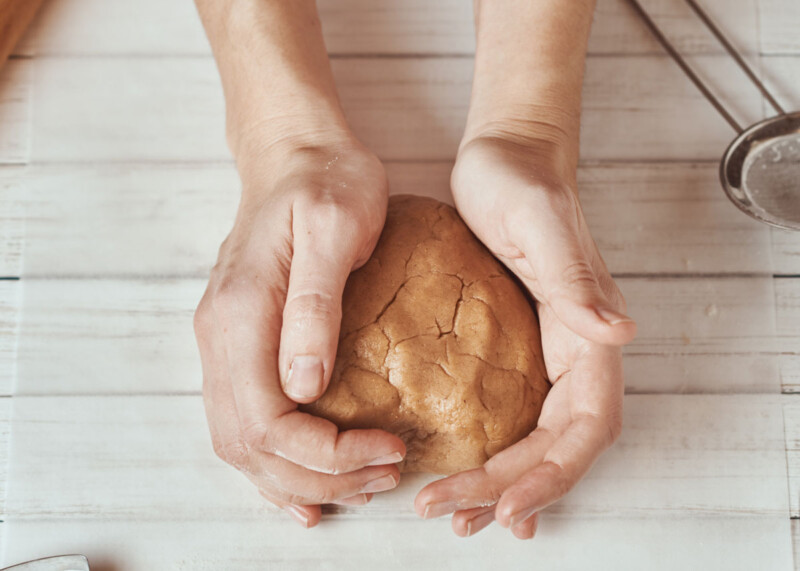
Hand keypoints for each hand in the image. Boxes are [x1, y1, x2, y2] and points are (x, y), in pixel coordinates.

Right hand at [194, 132, 405, 527]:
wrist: (295, 153)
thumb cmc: (326, 181)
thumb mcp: (336, 227)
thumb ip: (314, 307)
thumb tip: (304, 387)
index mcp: (242, 313)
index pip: (268, 420)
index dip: (325, 453)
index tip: (386, 447)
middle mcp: (219, 337)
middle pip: (250, 445)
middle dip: (319, 476)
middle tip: (385, 473)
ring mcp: (222, 342)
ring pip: (240, 443)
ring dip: (297, 478)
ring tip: (359, 483)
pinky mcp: (238, 342)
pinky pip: (241, 421)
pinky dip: (271, 464)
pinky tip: (304, 485)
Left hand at [414, 135, 635, 537]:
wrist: (505, 155)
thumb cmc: (522, 182)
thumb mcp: (542, 226)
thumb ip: (576, 280)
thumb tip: (619, 332)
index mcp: (588, 334)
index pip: (585, 427)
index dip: (553, 474)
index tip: (508, 505)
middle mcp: (573, 352)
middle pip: (554, 447)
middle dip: (509, 488)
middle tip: (451, 514)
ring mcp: (545, 353)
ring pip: (533, 440)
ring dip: (498, 482)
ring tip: (452, 510)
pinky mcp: (514, 347)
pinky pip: (511, 416)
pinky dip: (491, 453)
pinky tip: (463, 472)